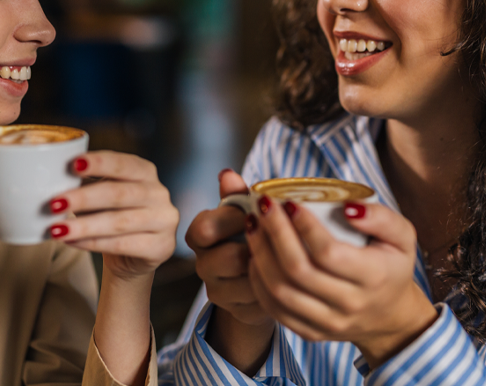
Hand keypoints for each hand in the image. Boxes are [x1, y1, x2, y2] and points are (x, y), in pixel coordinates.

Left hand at [48, 151, 177, 280]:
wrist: (132, 258)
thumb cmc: (113, 217)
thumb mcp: (103, 195)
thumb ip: (87, 183)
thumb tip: (52, 178)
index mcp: (146, 172)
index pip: (123, 163)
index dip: (99, 163)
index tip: (73, 164)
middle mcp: (159, 193)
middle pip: (119, 193)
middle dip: (84, 198)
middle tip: (54, 203)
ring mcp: (164, 221)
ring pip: (120, 222)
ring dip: (84, 225)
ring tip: (57, 229)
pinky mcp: (162, 247)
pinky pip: (123, 245)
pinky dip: (93, 243)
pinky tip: (73, 242)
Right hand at [185, 169, 274, 374]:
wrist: (261, 273)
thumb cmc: (252, 232)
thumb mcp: (245, 210)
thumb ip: (236, 194)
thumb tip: (227, 173)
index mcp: (199, 235)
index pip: (205, 228)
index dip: (233, 220)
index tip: (257, 213)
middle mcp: (203, 265)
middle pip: (230, 258)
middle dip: (259, 248)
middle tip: (278, 238)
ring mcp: (217, 291)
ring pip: (249, 282)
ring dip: (272, 269)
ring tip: (285, 257)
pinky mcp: (236, 311)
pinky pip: (261, 302)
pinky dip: (277, 289)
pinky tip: (285, 277)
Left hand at [246, 198, 437, 367]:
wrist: (390, 317)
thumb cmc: (391, 267)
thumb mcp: (402, 238)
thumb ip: (382, 217)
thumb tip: (349, 207)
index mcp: (373, 278)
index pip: (328, 253)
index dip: (304, 226)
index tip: (289, 201)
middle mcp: (349, 305)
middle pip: (297, 270)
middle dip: (274, 232)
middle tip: (263, 205)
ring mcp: (328, 323)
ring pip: (280, 290)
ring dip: (260, 254)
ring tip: (253, 224)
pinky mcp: (310, 332)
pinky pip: (274, 308)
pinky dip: (258, 280)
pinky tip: (255, 254)